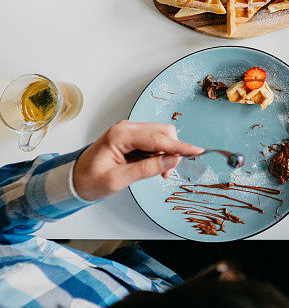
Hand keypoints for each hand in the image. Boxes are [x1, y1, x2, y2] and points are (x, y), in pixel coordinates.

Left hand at [72, 120, 203, 200]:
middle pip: (162, 132)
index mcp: (121, 135)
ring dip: (166, 152)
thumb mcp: (118, 180)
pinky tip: (153, 165)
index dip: (179, 146)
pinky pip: (154, 140)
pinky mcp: (131, 136)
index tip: (196, 151)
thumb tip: (171, 160)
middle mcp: (126, 128)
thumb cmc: (90, 180)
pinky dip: (159, 152)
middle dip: (172, 150)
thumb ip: (146, 169)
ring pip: (161, 135)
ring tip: (158, 172)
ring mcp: (129, 130)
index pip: (158, 138)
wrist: (74, 179)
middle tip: (166, 173)